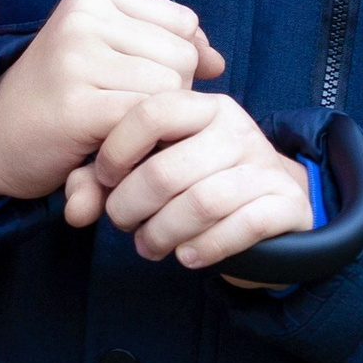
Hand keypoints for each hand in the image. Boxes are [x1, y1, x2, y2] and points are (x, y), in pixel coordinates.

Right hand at [0, 0, 222, 202]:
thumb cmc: (60, 93)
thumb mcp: (107, 51)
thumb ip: (163, 44)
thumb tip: (216, 60)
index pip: (182, 22)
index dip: (179, 62)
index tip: (141, 85)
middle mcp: (83, 16)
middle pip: (181, 56)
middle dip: (169, 95)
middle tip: (124, 113)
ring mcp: (77, 57)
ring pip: (170, 88)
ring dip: (156, 122)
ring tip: (118, 129)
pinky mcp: (78, 104)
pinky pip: (147, 119)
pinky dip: (142, 143)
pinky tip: (114, 149)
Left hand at [64, 91, 311, 273]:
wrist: (270, 205)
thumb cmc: (196, 182)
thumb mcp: (151, 169)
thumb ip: (105, 182)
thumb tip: (75, 211)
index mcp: (201, 106)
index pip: (152, 110)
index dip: (117, 149)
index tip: (105, 179)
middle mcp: (235, 127)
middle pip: (167, 169)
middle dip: (131, 207)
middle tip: (122, 225)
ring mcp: (264, 164)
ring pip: (200, 203)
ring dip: (163, 234)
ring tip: (149, 246)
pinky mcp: (286, 202)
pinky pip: (240, 227)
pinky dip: (205, 247)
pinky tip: (187, 256)